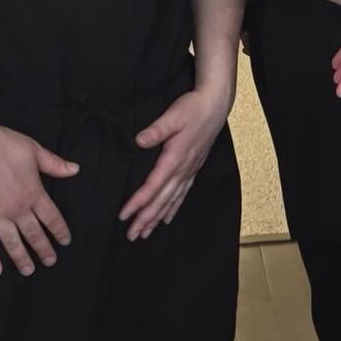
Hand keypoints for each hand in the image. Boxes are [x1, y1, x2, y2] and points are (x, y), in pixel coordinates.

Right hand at [0, 119, 77, 277]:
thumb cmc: (5, 144)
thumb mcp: (36, 151)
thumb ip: (55, 164)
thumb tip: (75, 169)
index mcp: (34, 193)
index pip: (52, 218)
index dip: (59, 230)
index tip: (65, 241)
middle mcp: (18, 208)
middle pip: (34, 234)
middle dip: (44, 249)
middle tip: (51, 261)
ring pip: (12, 243)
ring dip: (22, 258)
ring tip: (29, 271)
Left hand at [121, 85, 232, 240]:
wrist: (215, 106)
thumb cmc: (193, 109)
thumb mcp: (172, 116)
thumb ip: (156, 130)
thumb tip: (139, 140)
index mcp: (175, 158)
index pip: (153, 186)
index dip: (138, 202)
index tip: (124, 215)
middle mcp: (183, 169)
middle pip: (162, 200)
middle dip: (146, 218)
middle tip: (132, 235)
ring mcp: (189, 170)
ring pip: (172, 200)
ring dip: (158, 218)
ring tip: (146, 233)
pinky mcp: (193, 168)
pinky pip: (183, 194)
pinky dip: (174, 208)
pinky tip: (168, 218)